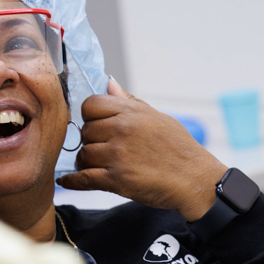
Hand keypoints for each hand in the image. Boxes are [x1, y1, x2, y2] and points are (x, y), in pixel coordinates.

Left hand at [56, 78, 225, 220]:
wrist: (195, 179)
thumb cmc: (178, 148)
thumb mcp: (156, 117)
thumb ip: (128, 101)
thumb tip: (108, 82)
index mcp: (131, 113)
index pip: (91, 105)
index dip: (90, 116)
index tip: (96, 125)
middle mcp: (122, 130)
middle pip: (85, 132)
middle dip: (91, 141)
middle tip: (102, 149)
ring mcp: (118, 155)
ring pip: (83, 155)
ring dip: (87, 162)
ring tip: (99, 165)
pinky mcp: (117, 180)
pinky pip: (84, 178)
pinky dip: (73, 181)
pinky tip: (68, 181)